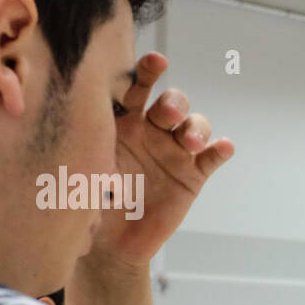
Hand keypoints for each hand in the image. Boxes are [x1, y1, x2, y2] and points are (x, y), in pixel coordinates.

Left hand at [88, 53, 234, 268]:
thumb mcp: (84, 171)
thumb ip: (89, 150)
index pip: (138, 89)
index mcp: (125, 122)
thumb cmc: (92, 201)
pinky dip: (219, 151)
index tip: (155, 62)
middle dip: (174, 103)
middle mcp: (154, 132)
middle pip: (173, 103)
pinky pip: (210, 159)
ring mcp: (175, 152)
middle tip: (168, 114)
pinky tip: (224, 147)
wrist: (110, 242)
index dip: (149, 73)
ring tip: (188, 141)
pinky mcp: (193, 176)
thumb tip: (81, 135)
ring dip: (195, 128)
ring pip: (195, 126)